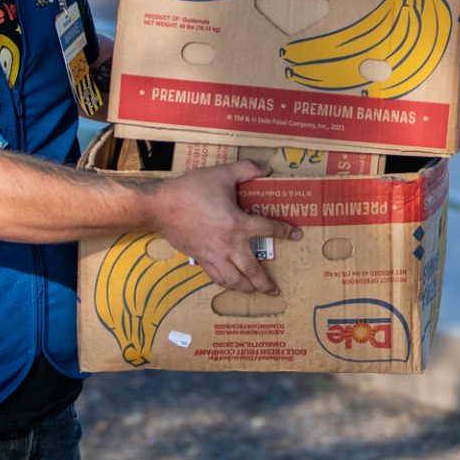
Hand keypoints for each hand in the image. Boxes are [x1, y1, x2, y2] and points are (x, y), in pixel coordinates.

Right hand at [148, 160, 300, 292]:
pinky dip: (226, 283)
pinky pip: (216, 276)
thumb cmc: (191, 190)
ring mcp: (214, 255)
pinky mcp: (200, 258)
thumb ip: (246, 169)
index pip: (269, 229)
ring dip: (246, 287)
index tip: (297, 235)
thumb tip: (265, 169)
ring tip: (254, 291)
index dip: (285, 231)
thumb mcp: (221, 174)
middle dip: (265, 282)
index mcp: (238, 224)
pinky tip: (230, 283)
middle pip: (253, 269)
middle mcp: (229, 245)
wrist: (161, 206)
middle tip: (275, 290)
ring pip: (234, 279)